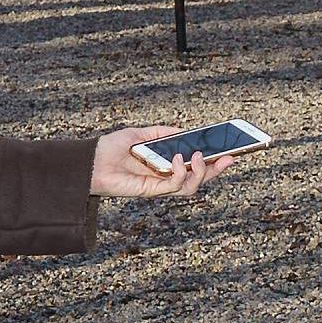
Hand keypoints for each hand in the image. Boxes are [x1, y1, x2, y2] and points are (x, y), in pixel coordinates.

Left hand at [93, 127, 237, 199]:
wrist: (91, 161)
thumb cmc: (111, 148)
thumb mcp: (141, 133)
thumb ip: (163, 133)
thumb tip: (185, 132)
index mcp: (165, 166)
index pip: (193, 167)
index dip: (212, 162)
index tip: (228, 151)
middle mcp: (164, 178)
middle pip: (198, 180)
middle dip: (216, 171)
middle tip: (230, 158)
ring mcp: (159, 186)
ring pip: (191, 187)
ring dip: (200, 173)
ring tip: (198, 156)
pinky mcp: (151, 190)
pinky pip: (174, 186)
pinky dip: (180, 172)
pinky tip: (178, 158)